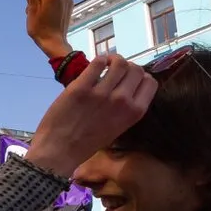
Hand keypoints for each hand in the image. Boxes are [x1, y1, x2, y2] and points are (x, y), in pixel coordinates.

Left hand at [25, 55, 156, 177]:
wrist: (60, 150)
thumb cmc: (88, 142)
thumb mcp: (117, 127)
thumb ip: (125, 108)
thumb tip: (127, 86)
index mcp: (134, 113)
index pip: (150, 82)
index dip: (141, 76)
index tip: (130, 77)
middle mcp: (122, 100)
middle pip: (136, 69)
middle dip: (127, 66)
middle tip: (116, 70)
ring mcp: (101, 92)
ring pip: (119, 62)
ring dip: (113, 60)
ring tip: (105, 64)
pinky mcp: (81, 87)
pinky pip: (97, 63)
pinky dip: (99, 60)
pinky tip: (95, 65)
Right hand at [26, 0, 72, 58]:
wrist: (54, 42)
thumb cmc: (40, 27)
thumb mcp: (31, 9)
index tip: (32, 4)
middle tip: (36, 12)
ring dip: (45, 3)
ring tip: (43, 16)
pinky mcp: (70, 5)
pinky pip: (57, 0)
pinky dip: (52, 6)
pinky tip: (49, 16)